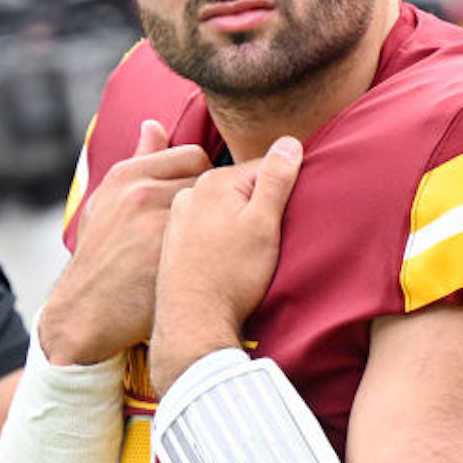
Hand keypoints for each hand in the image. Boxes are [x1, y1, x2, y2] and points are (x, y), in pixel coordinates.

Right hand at [39, 120, 212, 364]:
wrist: (87, 310)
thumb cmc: (99, 255)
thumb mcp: (106, 201)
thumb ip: (136, 161)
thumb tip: (154, 124)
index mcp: (126, 174)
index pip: (192, 155)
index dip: (202, 177)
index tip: (201, 198)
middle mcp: (142, 192)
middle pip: (208, 179)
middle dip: (213, 198)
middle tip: (212, 221)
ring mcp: (158, 222)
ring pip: (214, 208)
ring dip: (218, 222)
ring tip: (212, 239)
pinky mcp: (173, 253)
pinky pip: (215, 237)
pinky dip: (218, 246)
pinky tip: (212, 258)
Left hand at [149, 136, 302, 395]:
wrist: (192, 322)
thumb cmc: (232, 275)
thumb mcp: (264, 224)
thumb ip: (276, 180)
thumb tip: (289, 141)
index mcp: (214, 182)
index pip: (264, 168)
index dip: (285, 190)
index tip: (289, 214)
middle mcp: (190, 193)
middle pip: (240, 188)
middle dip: (259, 205)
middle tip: (269, 238)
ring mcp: (177, 217)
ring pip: (222, 208)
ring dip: (238, 222)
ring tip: (247, 253)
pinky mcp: (173, 242)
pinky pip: (206, 228)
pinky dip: (219, 238)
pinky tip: (225, 260)